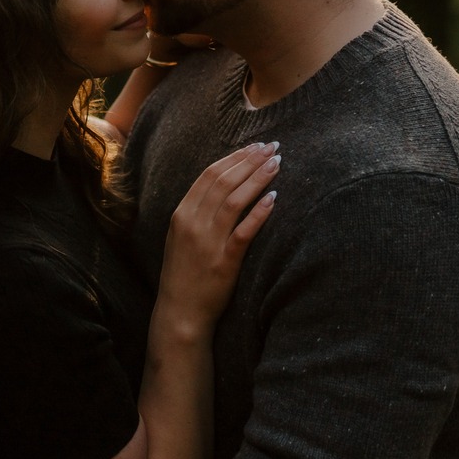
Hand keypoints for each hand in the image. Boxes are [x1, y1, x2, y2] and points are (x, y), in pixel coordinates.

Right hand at [159, 142, 279, 327]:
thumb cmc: (185, 275)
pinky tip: (274, 198)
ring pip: (235, 200)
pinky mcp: (224, 261)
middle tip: (273, 147)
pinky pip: (244, 231)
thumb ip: (198, 213)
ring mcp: (207, 242)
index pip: (210, 175)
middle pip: (224, 181)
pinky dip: (259, 212)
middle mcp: (193, 223)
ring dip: (258, 178)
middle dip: (251, 160)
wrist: (180, 313)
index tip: (255, 146)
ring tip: (278, 163)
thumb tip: (224, 188)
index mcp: (182, 214)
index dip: (235, 157)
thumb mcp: (182, 237)